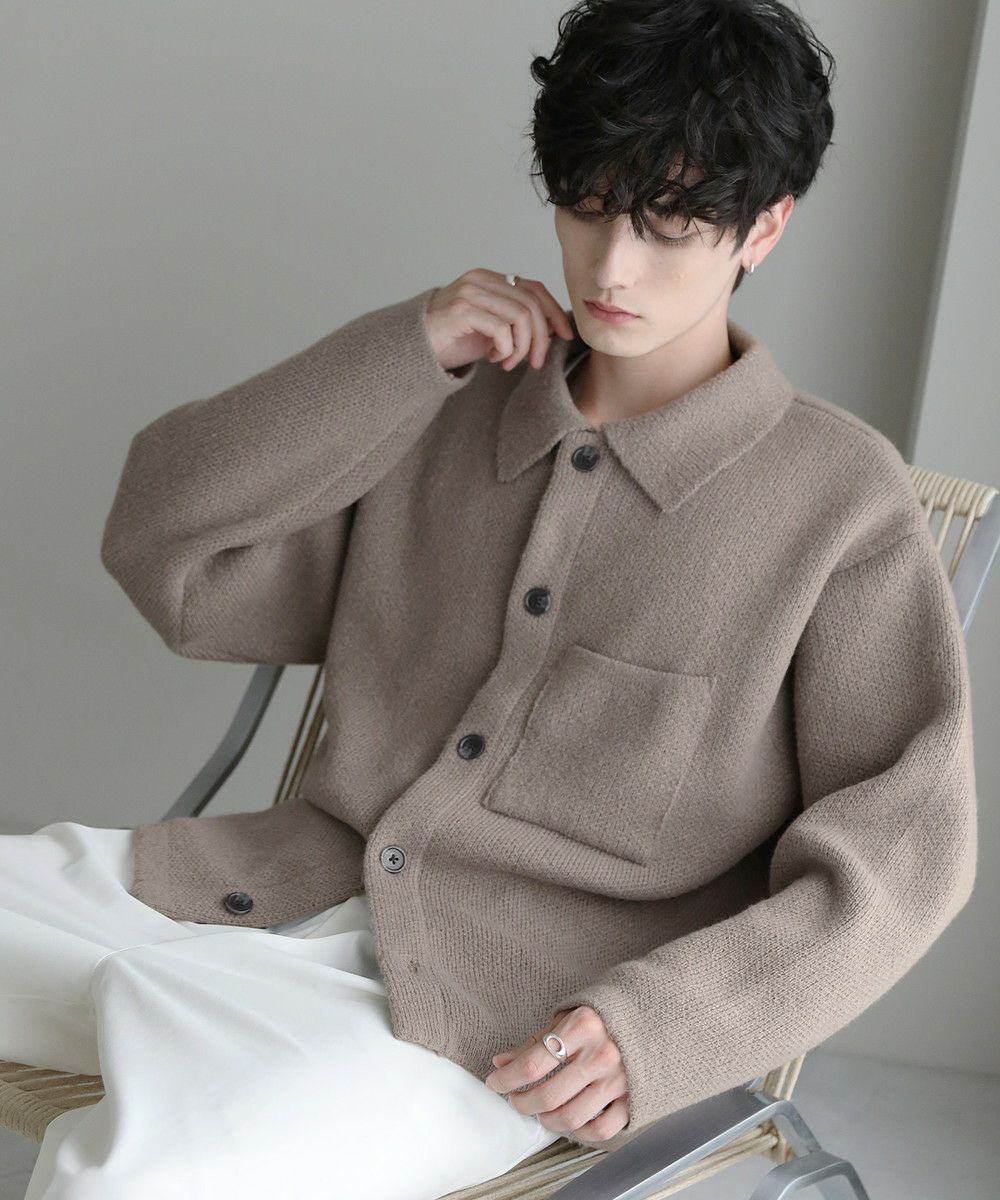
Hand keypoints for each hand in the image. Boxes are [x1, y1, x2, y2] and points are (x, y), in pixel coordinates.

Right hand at [424, 268, 574, 374]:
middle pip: (531, 304)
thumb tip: (553, 329)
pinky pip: (501, 329)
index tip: (566, 336)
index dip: (554, 312)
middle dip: (541, 337)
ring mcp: (470, 292)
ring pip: (520, 316)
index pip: (534, 288)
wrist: (414, 349)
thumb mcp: (492, 330)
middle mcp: (481, 280)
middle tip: (535, 362)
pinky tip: (494, 359)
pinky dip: (506, 349)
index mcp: (490, 279)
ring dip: (522, 347)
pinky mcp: (461, 310)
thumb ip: (516, 324)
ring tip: (510, 363)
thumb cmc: (452, 341)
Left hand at [483, 1005, 629, 1143]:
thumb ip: (534, 1043)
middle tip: (514, 1099)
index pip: (533, 1063)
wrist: (653, 1014)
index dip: (507, 1078)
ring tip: (539, 1112)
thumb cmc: (605, 1015)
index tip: (495, 1083)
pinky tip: (570, 1121)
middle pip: (549, 1095)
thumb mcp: (567, 1017)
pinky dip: (580, 1131)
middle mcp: (602, 1054)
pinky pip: (601, 1130)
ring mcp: (620, 1079)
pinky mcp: (633, 1097)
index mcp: (583, 1026)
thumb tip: (500, 1063)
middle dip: (522, 1103)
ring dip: (546, 1121)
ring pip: (571, 1117)